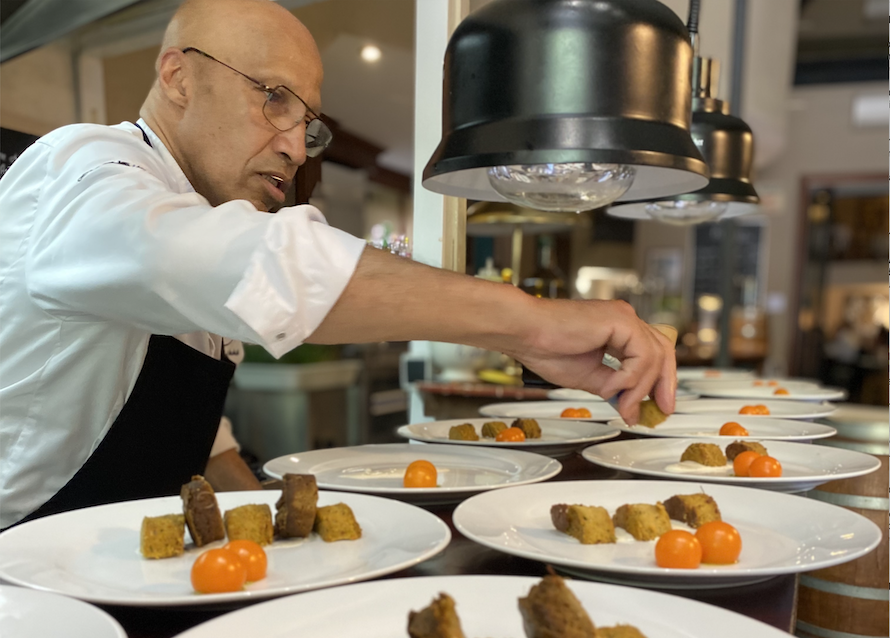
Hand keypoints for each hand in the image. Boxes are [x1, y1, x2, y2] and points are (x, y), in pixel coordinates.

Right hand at [509, 298, 676, 424]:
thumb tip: (630, 406)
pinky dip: (629, 377)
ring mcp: (623, 317)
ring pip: (654, 357)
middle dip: (665, 384)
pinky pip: (641, 355)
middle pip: (663, 351)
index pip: (651, 354)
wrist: (525, 332)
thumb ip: (613, 388)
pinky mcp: (620, 320)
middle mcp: (624, 320)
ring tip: (623, 406)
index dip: (658, 381)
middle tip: (663, 410)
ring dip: (639, 389)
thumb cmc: (545, 347)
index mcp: (617, 329)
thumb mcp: (588, 377)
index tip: (657, 405)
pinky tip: (610, 387)